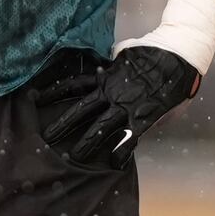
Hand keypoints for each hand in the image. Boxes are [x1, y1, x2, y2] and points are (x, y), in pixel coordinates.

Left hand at [39, 46, 199, 166]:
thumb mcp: (126, 54)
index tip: (37, 98)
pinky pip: (129, 139)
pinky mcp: (143, 119)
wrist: (177, 55)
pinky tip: (114, 164)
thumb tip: (104, 70)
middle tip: (46, 137)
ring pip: (99, 127)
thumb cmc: (153, 52)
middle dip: (63, 124)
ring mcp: (126, 107)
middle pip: (81, 110)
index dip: (55, 92)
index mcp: (106, 78)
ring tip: (73, 157)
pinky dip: (121, 152)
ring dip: (86, 143)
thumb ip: (113, 63)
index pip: (74, 85)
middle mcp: (111, 93)